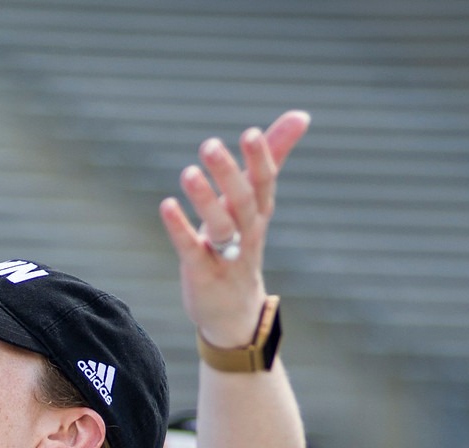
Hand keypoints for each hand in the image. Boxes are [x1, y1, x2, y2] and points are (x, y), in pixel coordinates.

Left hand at [159, 111, 309, 347]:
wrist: (235, 312)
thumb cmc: (242, 245)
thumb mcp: (257, 203)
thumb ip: (274, 157)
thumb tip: (302, 115)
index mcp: (259, 213)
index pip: (265, 183)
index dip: (260, 159)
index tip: (250, 134)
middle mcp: (247, 233)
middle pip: (242, 201)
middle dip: (228, 173)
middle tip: (209, 145)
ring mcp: (226, 255)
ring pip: (220, 226)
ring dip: (204, 199)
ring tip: (188, 173)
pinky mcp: (202, 273)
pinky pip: (192, 249)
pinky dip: (180, 228)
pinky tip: (166, 206)